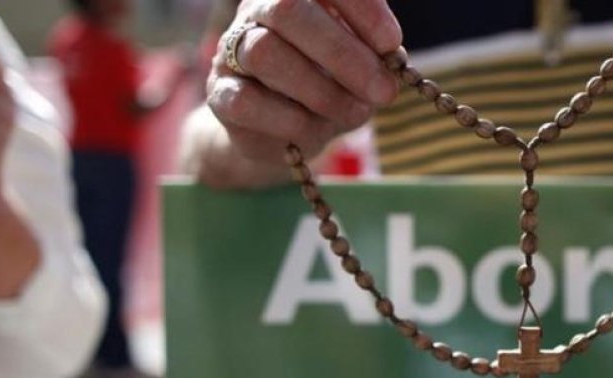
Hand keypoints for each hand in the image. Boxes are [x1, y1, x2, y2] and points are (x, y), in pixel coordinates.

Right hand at [208, 0, 402, 163]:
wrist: (284, 131)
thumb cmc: (330, 85)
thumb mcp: (360, 66)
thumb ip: (374, 56)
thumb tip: (391, 59)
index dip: (360, 8)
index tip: (391, 43)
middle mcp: (256, 10)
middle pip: (287, 10)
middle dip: (343, 53)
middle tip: (384, 91)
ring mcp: (231, 50)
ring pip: (264, 53)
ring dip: (321, 91)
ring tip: (355, 113)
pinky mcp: (220, 95)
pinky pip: (247, 100)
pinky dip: (291, 119)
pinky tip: (314, 130)